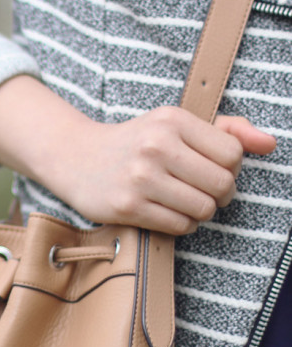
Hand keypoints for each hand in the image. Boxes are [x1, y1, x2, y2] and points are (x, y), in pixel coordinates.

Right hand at [0, 76, 275, 234]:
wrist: (77, 158)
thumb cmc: (134, 142)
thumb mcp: (176, 124)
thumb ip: (227, 130)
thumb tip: (269, 144)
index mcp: (173, 121)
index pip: (232, 153)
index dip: (231, 168)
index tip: (213, 170)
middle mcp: (157, 147)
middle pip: (222, 185)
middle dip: (220, 194)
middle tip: (205, 193)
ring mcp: (141, 178)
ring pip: (203, 209)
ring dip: (201, 213)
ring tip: (185, 204)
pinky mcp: (129, 207)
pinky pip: (179, 226)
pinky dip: (181, 225)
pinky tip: (167, 213)